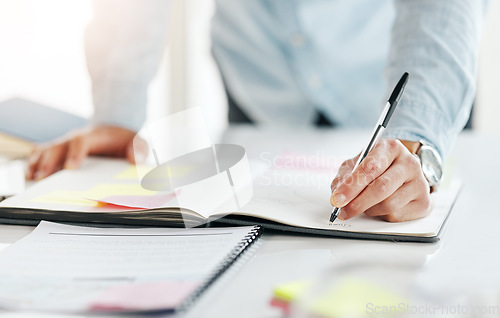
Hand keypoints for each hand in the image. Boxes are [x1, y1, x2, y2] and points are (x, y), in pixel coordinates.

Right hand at [27, 126, 146, 179]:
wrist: (115, 130)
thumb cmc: (125, 139)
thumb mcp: (137, 141)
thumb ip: (139, 148)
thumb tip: (135, 160)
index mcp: (94, 135)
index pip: (81, 141)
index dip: (74, 153)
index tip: (71, 168)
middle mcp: (75, 138)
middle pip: (58, 146)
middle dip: (49, 162)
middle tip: (43, 178)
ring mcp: (65, 143)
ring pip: (46, 149)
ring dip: (37, 163)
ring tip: (32, 179)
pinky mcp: (60, 150)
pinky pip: (42, 153)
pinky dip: (34, 163)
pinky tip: (30, 176)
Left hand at [330, 139, 431, 221]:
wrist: (402, 172)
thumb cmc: (376, 167)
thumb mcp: (356, 164)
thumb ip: (345, 177)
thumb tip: (338, 196)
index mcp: (391, 148)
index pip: (370, 168)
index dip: (351, 186)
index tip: (337, 199)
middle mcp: (409, 163)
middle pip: (381, 188)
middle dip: (357, 203)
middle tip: (343, 211)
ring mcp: (420, 183)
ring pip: (388, 204)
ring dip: (369, 209)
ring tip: (363, 205)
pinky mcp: (423, 202)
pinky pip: (396, 215)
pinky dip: (381, 215)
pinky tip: (379, 207)